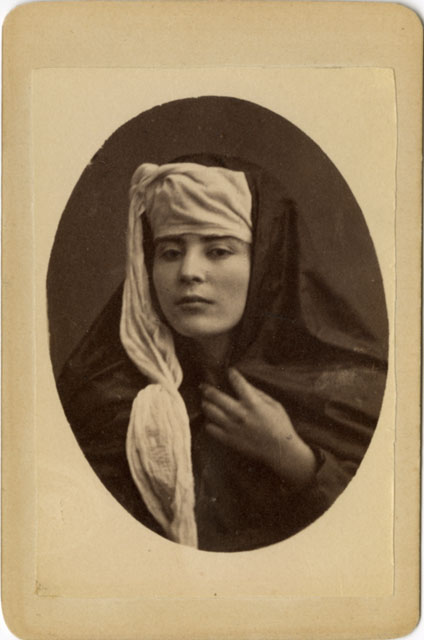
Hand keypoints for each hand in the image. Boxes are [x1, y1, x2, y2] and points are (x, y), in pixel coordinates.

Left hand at [201, 368, 316, 488]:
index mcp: (252, 403)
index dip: (231, 374)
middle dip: (207, 388)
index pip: (237, 382)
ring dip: (206, 404)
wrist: (280, 451)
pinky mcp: (228, 439)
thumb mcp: (274, 405)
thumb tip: (244, 384)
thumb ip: (258, 393)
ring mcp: (232, 427)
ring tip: (205, 402)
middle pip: (216, 397)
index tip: (229, 371)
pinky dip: (209, 422)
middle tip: (203, 386)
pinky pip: (211, 429)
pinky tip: (211, 420)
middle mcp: (239, 414)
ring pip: (210, 411)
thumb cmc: (280, 426)